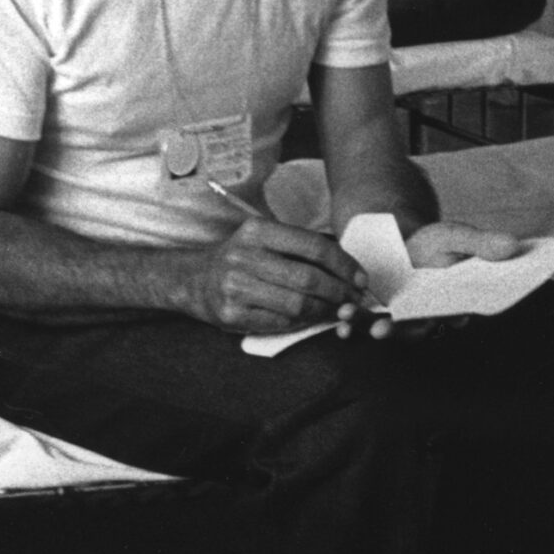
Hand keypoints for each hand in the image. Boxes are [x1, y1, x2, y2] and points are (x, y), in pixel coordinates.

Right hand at [183, 212, 370, 334]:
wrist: (193, 279)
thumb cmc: (240, 258)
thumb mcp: (263, 240)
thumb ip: (299, 250)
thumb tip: (348, 271)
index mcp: (258, 231)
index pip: (313, 247)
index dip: (344, 265)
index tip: (360, 278)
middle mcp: (244, 256)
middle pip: (308, 279)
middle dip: (340, 292)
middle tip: (354, 300)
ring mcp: (235, 287)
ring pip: (297, 304)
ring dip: (325, 311)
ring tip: (338, 311)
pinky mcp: (232, 314)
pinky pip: (280, 322)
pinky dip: (303, 323)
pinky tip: (312, 318)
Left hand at [325, 220, 523, 343]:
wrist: (398, 239)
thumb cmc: (432, 241)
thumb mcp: (454, 236)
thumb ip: (481, 244)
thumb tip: (515, 245)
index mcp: (455, 302)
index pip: (459, 314)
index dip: (453, 317)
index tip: (447, 318)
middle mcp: (430, 317)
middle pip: (419, 328)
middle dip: (400, 330)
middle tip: (383, 329)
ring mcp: (402, 319)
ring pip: (389, 329)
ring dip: (369, 327)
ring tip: (350, 318)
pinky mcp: (378, 316)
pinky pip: (367, 326)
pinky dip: (352, 326)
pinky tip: (340, 325)